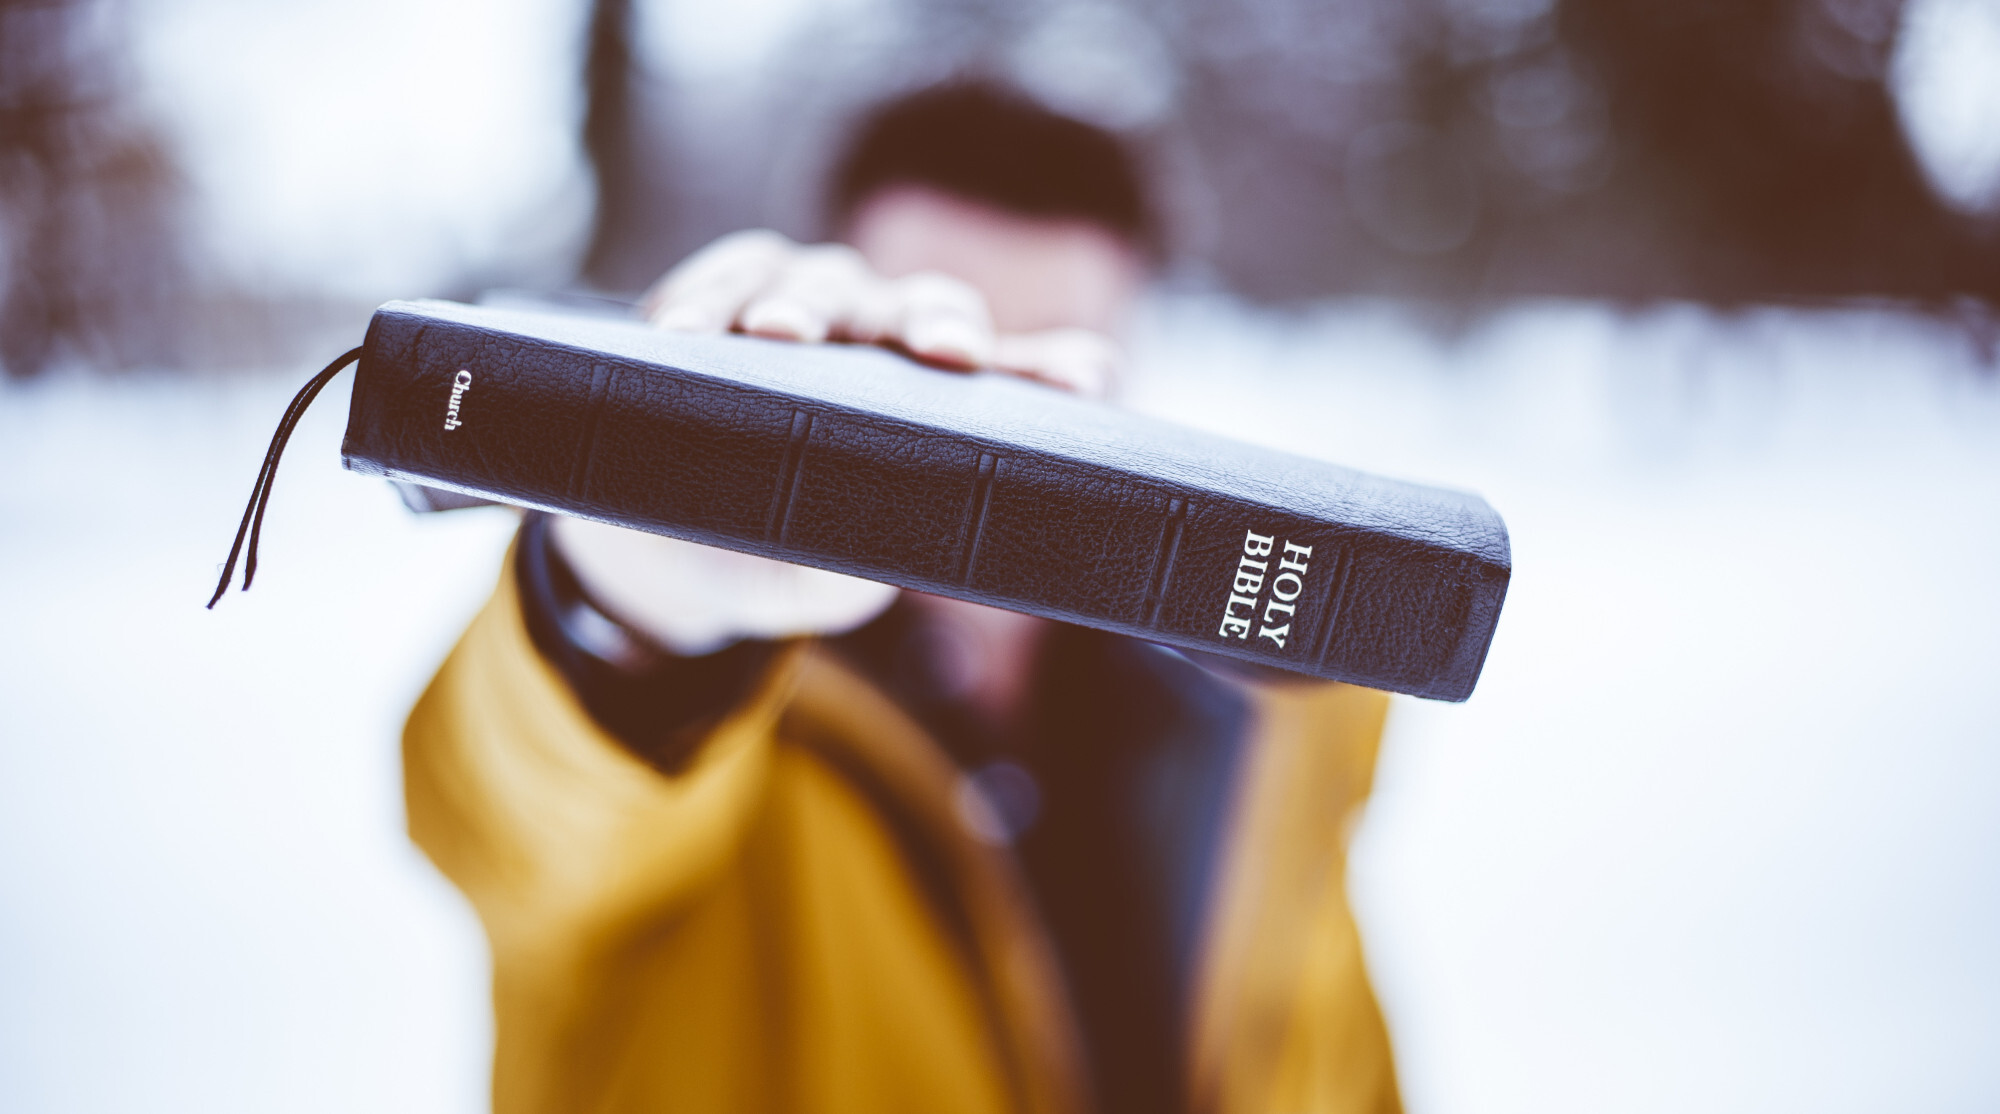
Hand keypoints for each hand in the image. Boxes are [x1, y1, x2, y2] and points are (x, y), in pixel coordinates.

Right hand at [559, 230, 1122, 655]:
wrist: (671, 548)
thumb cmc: (776, 555)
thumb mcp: (830, 573)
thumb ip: (871, 557)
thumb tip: (902, 550)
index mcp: (932, 401)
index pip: (1008, 375)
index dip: (1047, 368)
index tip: (1084, 381)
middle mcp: (882, 340)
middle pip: (924, 305)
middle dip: (932, 322)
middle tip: (936, 352)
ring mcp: (808, 307)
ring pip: (822, 279)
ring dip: (801, 303)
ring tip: (775, 334)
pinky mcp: (725, 296)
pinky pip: (729, 276)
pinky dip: (706, 296)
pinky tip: (683, 327)